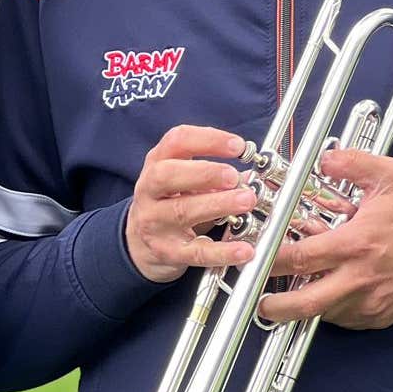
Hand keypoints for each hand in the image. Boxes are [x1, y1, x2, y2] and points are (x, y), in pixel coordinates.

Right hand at [123, 125, 256, 283]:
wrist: (139, 244)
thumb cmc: (169, 203)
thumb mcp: (184, 180)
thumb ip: (213, 174)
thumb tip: (253, 175)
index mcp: (157, 164)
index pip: (176, 141)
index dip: (208, 139)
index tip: (238, 146)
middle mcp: (149, 190)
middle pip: (167, 175)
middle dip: (204, 172)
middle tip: (234, 176)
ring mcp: (154, 222)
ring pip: (181, 211)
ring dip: (217, 204)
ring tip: (247, 201)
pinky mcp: (166, 252)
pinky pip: (194, 252)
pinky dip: (221, 251)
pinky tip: (244, 249)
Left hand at [257, 148, 392, 329]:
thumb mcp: (391, 176)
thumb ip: (353, 163)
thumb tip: (323, 158)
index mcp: (356, 244)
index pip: (300, 258)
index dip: (270, 260)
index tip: (256, 258)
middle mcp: (359, 279)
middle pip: (303, 304)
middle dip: (273, 307)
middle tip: (259, 300)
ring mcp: (369, 303)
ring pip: (322, 314)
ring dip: (304, 305)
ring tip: (294, 290)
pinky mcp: (379, 316)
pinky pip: (345, 319)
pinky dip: (331, 308)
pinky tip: (330, 290)